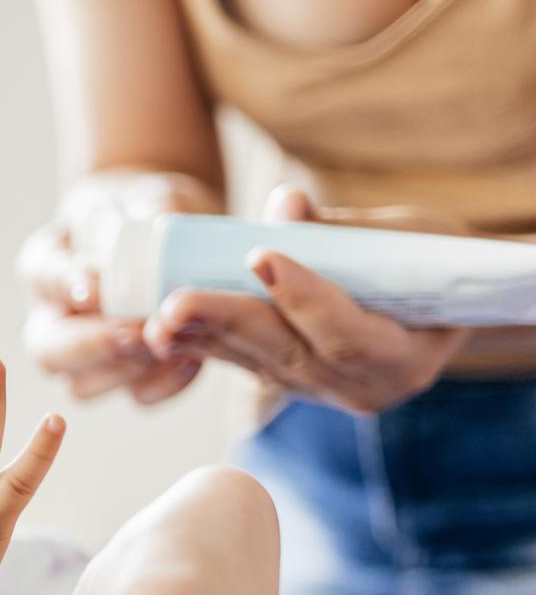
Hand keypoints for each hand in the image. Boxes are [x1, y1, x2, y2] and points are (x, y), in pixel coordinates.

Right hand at [20, 172, 221, 404]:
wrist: (172, 235)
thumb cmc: (149, 210)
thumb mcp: (144, 197)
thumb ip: (146, 210)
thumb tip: (154, 228)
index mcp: (45, 266)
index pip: (44, 277)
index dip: (66, 286)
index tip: (95, 286)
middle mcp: (52, 319)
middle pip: (47, 350)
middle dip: (91, 346)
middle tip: (134, 331)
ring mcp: (85, 357)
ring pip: (81, 386)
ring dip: (127, 371)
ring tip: (168, 343)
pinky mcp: (129, 377)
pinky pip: (137, 396)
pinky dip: (165, 382)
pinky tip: (192, 357)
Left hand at [143, 187, 472, 415]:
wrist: (440, 307)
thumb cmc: (435, 261)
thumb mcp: (411, 236)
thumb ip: (346, 229)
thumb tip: (284, 202)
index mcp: (405, 358)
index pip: (346, 334)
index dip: (303, 297)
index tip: (261, 255)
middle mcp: (360, 388)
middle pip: (287, 354)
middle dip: (228, 324)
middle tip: (177, 304)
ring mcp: (320, 392)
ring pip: (255, 361)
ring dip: (200, 338)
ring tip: (155, 319)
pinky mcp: (287, 382)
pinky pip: (242, 362)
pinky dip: (202, 342)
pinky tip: (161, 329)